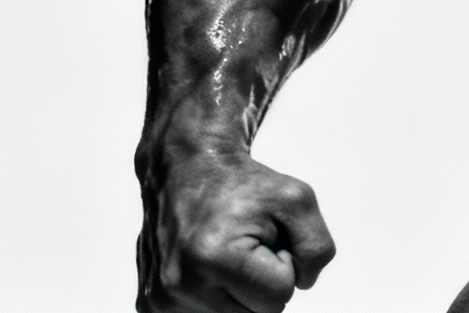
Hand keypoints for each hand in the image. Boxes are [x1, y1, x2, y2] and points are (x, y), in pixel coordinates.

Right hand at [137, 151, 335, 312]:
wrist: (187, 170)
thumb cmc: (245, 186)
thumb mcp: (297, 200)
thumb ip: (316, 248)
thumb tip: (302, 286)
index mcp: (211, 258)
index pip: (279, 297)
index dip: (284, 263)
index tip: (264, 235)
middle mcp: (178, 286)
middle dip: (262, 282)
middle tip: (246, 244)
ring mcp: (160, 300)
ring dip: (240, 290)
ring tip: (227, 255)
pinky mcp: (151, 305)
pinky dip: (218, 296)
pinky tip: (208, 268)